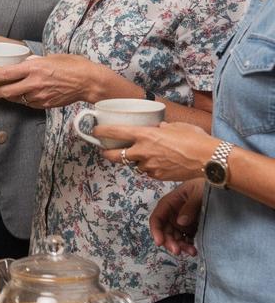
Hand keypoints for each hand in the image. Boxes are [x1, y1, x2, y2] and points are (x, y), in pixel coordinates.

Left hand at [0, 53, 103, 108]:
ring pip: (15, 98)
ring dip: (6, 96)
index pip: (4, 74)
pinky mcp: (44, 104)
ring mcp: (39, 96)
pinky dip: (22, 99)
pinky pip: (27, 103)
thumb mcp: (50, 57)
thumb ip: (34, 61)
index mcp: (33, 67)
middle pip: (5, 91)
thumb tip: (24, 61)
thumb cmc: (72, 65)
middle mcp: (33, 83)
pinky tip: (19, 95)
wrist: (89, 82)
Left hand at [98, 122, 215, 179]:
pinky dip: (147, 168)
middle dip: (107, 153)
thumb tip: (157, 128)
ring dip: (133, 161)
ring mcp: (148, 166)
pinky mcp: (156, 176)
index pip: (114, 133)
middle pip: (114, 156)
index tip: (96, 131)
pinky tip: (157, 163)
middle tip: (106, 150)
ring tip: (141, 156)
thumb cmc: (194, 138)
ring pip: (132, 165)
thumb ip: (161, 127)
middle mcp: (142, 151)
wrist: (208, 159)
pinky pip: (146, 172)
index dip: (101, 132)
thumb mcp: (174, 126)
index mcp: (144, 135)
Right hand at [149, 179, 204, 256]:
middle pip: (165, 230)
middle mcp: (174, 213)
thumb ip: (190, 206)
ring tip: (192, 252)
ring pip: (175, 237)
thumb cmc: (209, 185)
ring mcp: (183, 221)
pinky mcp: (192, 227)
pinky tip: (195, 250)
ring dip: (180, 246)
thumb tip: (180, 222)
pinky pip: (186, 238)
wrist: (223, 186)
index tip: (159, 242)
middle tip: (178, 251)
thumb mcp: (199, 192)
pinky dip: (188, 245)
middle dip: (169, 242)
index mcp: (171, 202)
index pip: (157, 217)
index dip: (156, 230)